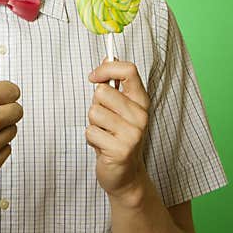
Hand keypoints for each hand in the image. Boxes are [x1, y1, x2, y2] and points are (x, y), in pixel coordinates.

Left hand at [86, 60, 150, 205]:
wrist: (125, 175)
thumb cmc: (117, 137)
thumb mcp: (118, 108)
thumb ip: (114, 85)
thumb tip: (108, 57)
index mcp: (141, 101)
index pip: (128, 71)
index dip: (106, 68)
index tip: (93, 77)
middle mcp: (141, 116)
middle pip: (102, 91)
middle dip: (95, 105)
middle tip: (104, 121)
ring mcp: (133, 133)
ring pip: (94, 112)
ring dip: (93, 124)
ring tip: (104, 134)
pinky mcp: (121, 150)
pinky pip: (90, 131)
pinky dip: (91, 139)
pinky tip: (102, 147)